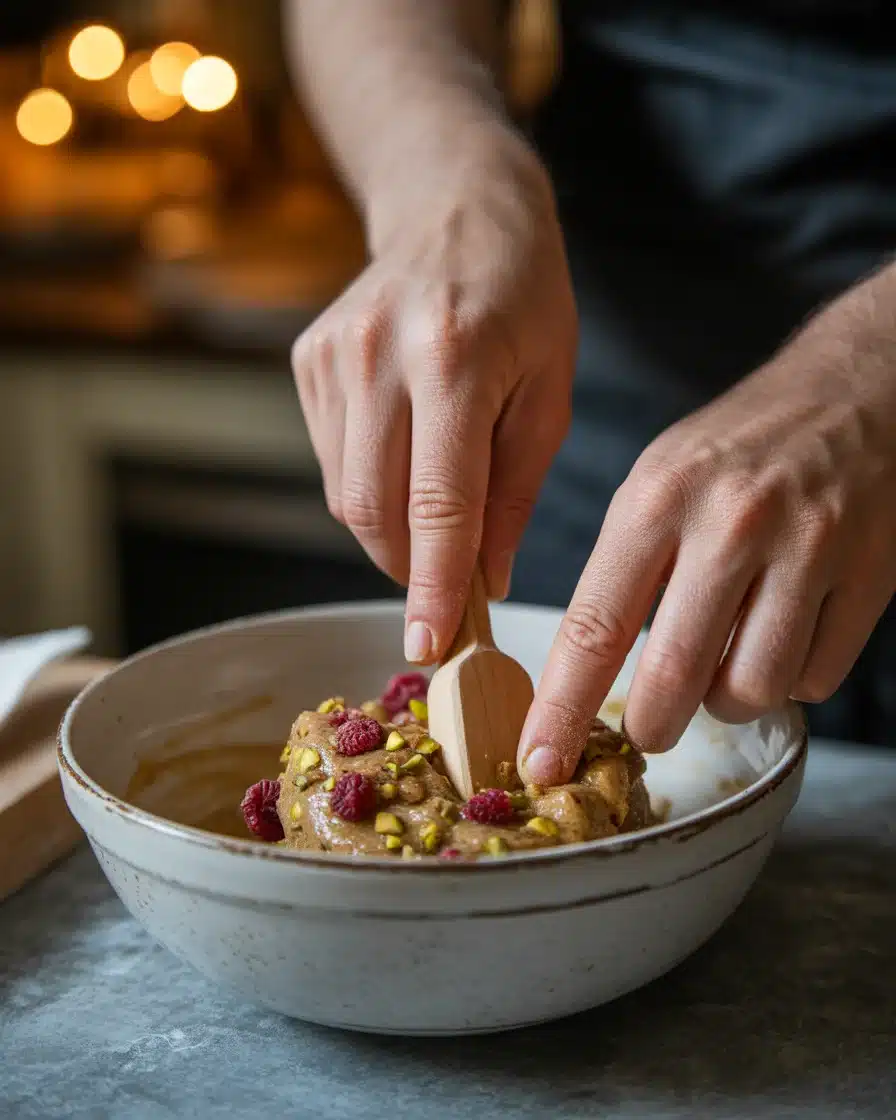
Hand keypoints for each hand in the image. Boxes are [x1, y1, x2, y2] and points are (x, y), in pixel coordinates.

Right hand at [292, 129, 576, 662]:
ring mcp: (332, 356)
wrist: (456, 209)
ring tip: (436, 517)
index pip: (438, 504)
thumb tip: (484, 579)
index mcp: (454, 360)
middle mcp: (378, 355)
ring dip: (391, 532)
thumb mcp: (550, 392)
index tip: (430, 645)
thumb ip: (515, 489)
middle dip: (411, 569)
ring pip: (346, 495)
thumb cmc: (525, 302)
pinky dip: (370, 489)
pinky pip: (333, 462)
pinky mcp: (308, 361)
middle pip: (376, 509)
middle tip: (447, 591)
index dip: (434, 585)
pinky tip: (406, 461)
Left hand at [519, 265, 895, 784]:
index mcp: (658, 498)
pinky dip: (788, 679)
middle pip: (675, 675)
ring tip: (723, 659)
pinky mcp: (868, 577)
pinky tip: (780, 636)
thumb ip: (622, 569)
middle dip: (650, 726)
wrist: (856, 392)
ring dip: (725, 701)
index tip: (540, 761)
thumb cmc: (740, 446)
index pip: (594, 625)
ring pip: (751, 689)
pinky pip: (813, 679)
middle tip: (646, 728)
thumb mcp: (657, 481)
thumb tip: (584, 671)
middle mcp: (731, 523)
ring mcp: (807, 550)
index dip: (562, 708)